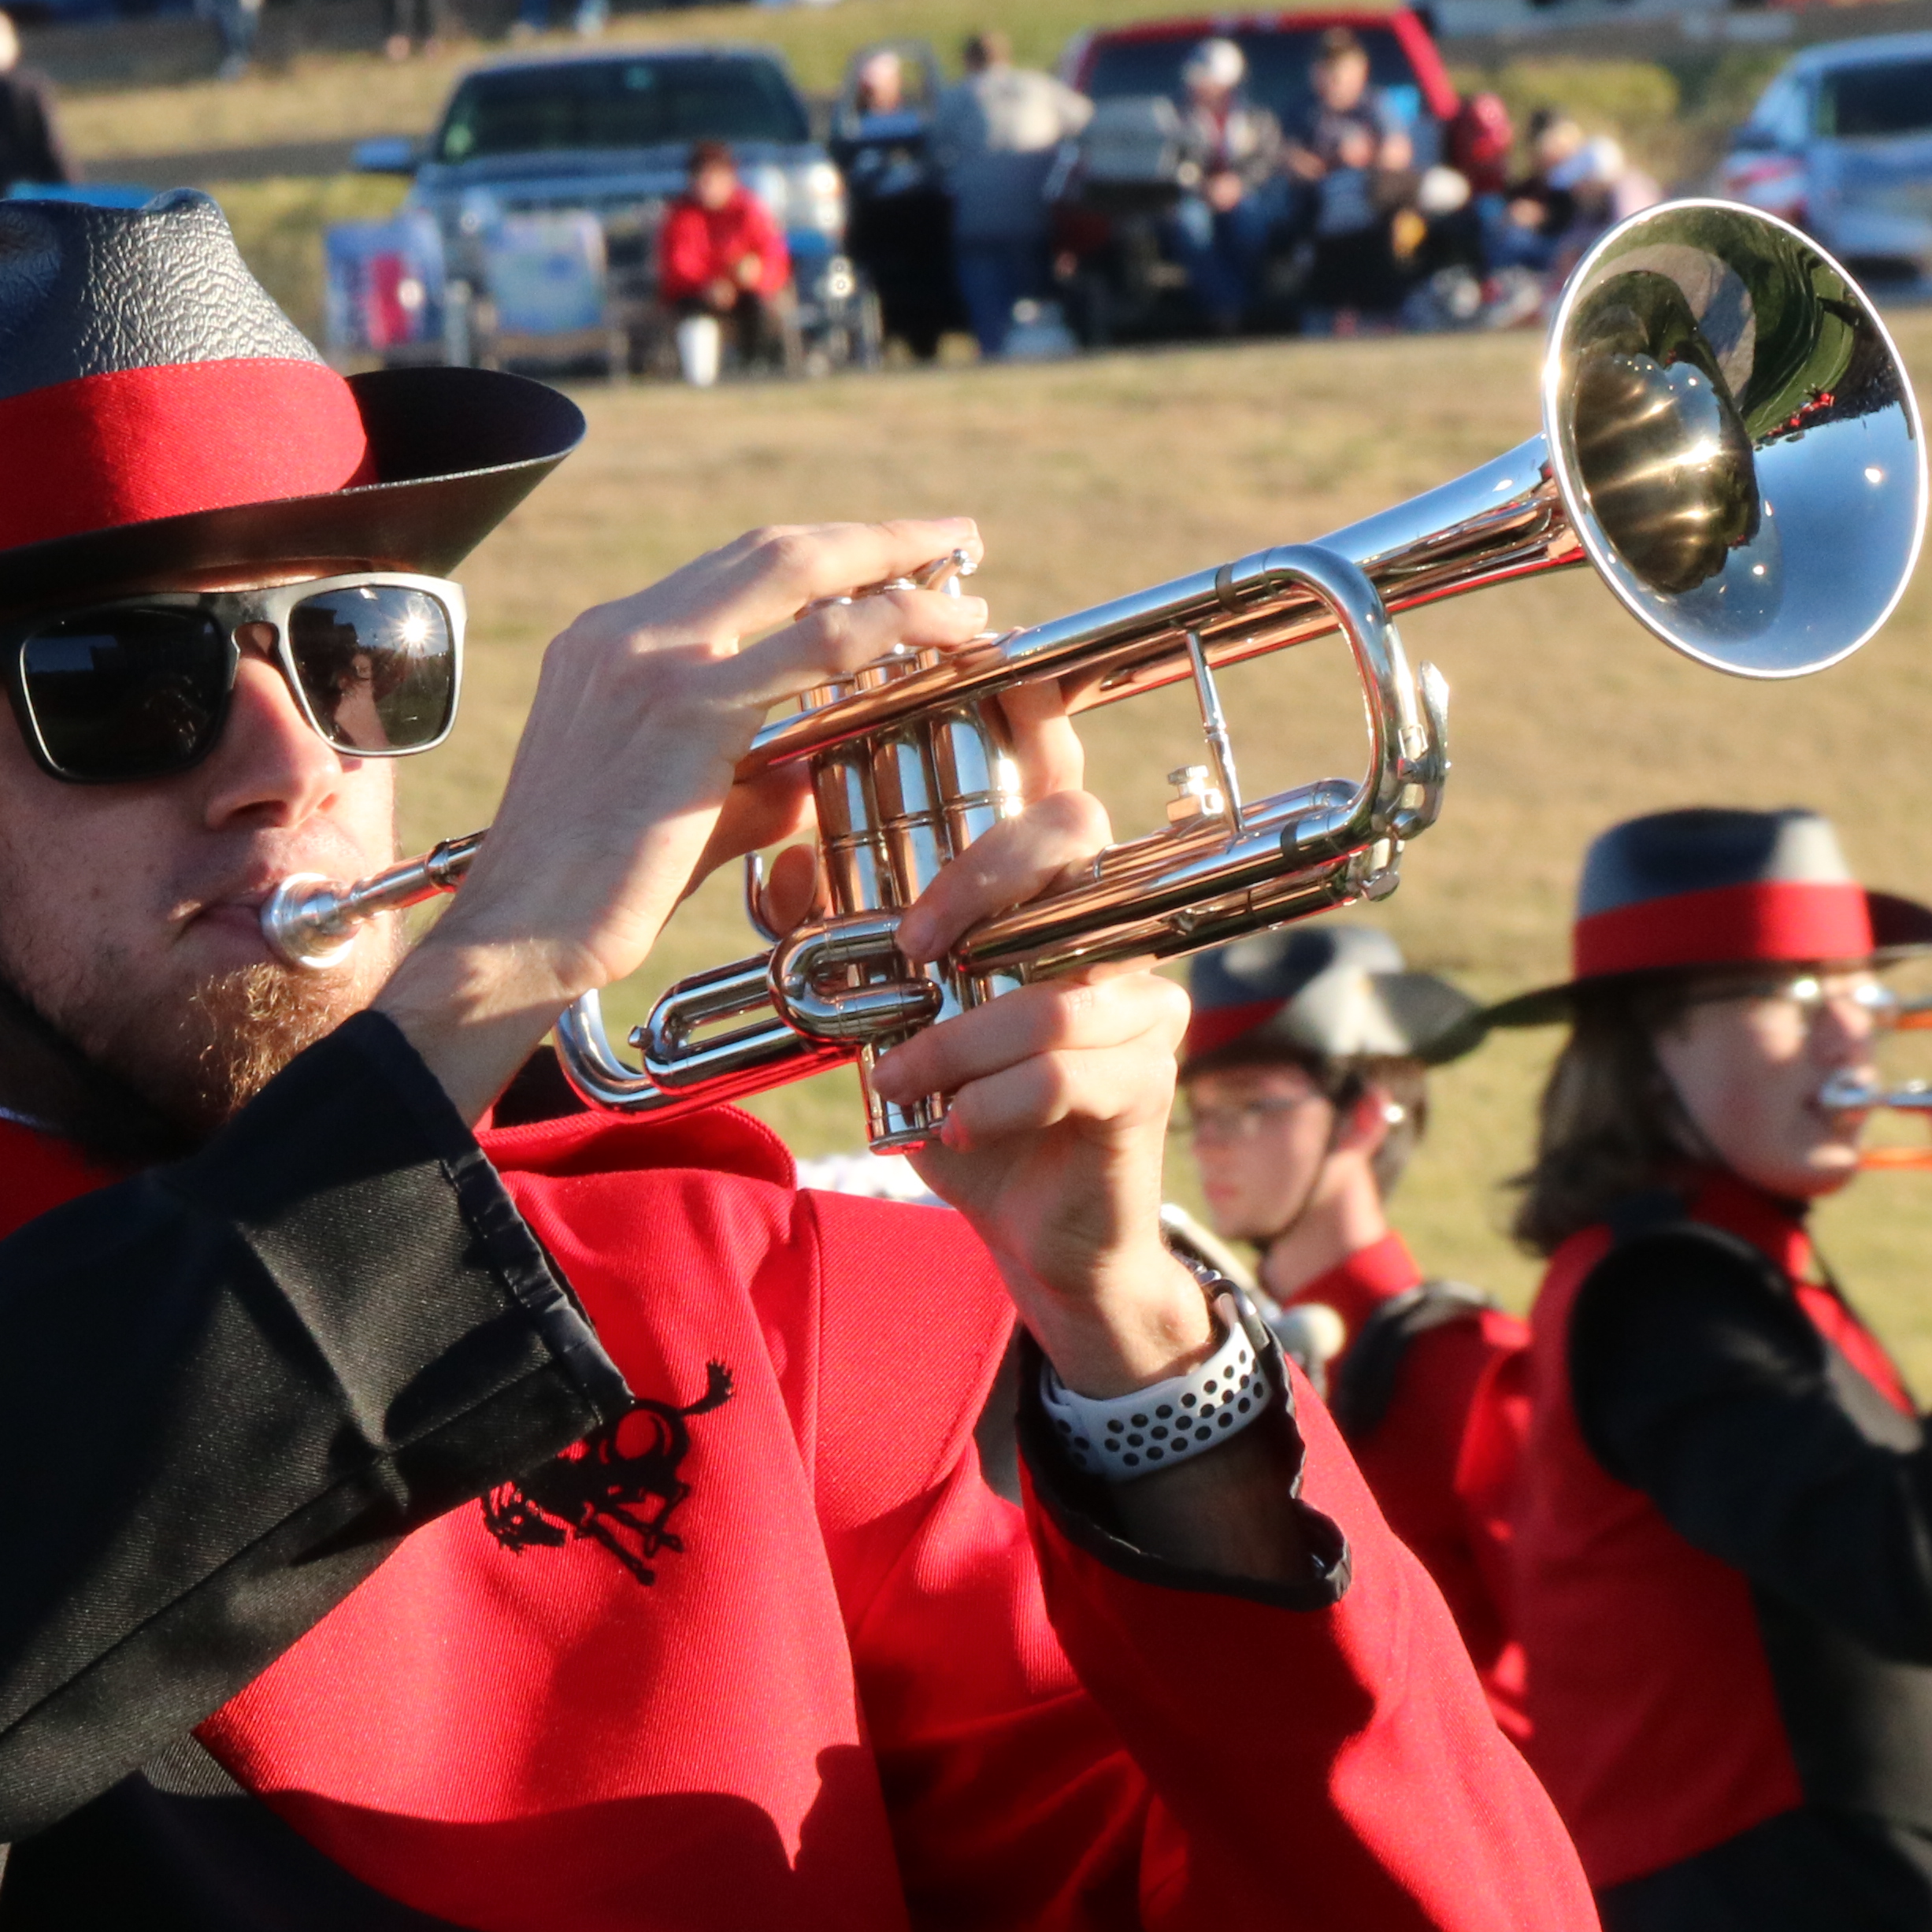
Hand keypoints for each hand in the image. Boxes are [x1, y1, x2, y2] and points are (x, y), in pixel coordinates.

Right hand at [378, 516, 992, 1116]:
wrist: (518, 937)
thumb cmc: (588, 897)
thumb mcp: (676, 814)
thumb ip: (749, 781)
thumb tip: (818, 775)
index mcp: (606, 644)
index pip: (732, 574)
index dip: (821, 561)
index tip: (887, 569)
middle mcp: (623, 631)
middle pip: (771, 549)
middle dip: (871, 540)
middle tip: (950, 542)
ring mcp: (650, 657)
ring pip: (799, 571)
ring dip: (894, 568)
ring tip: (964, 589)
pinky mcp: (686, 705)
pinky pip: (817, 644)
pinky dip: (892, 629)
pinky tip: (946, 638)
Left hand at [856, 690, 1211, 1396]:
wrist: (1037, 1234)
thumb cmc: (966, 1109)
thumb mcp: (890, 1023)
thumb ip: (844, 946)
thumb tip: (784, 866)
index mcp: (1050, 899)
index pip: (1055, 785)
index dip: (1029, 727)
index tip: (967, 696)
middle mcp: (1108, 928)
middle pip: (1073, 835)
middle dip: (978, 877)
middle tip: (912, 947)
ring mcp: (1140, 1002)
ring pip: (1049, 990)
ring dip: (954, 1044)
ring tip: (898, 1082)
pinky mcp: (1146, 1080)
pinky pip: (1062, 1075)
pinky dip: (986, 1103)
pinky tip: (952, 1128)